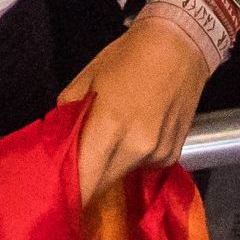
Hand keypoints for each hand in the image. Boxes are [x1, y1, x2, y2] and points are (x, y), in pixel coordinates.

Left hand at [59, 17, 206, 204]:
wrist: (181, 46)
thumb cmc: (128, 56)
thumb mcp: (88, 77)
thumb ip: (69, 113)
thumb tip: (60, 140)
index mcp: (109, 125)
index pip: (84, 178)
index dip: (70, 191)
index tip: (58, 193)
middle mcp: (136, 147)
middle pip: (102, 184)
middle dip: (88, 179)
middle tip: (78, 166)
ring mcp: (158, 154)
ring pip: (123, 175)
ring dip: (111, 166)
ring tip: (111, 138)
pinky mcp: (172, 155)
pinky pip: (144, 166)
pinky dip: (134, 157)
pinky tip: (137, 132)